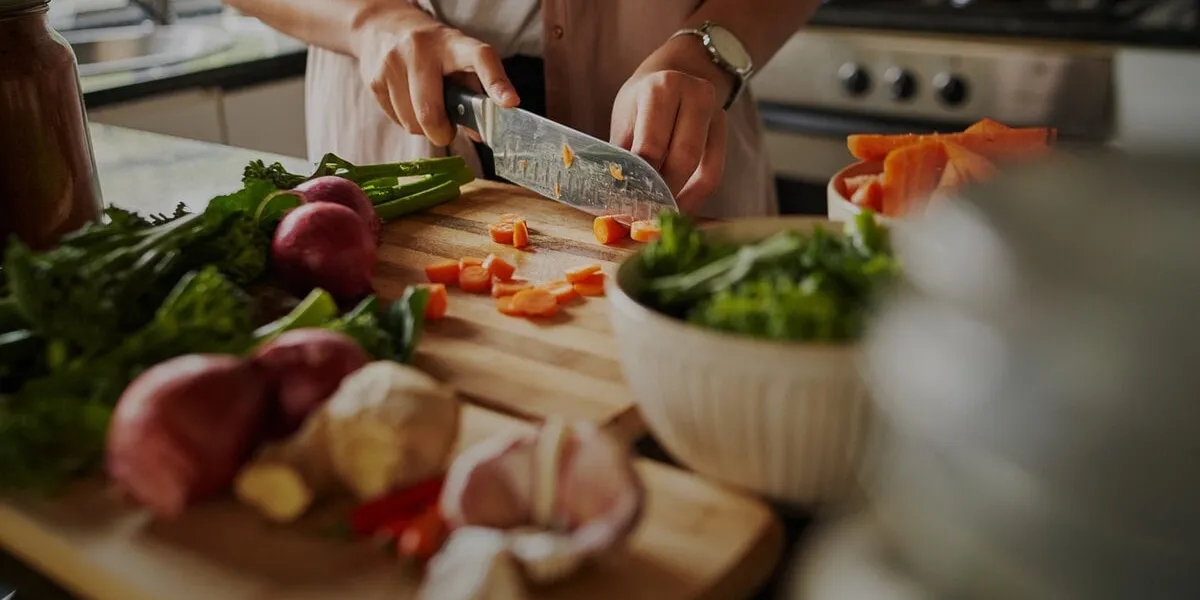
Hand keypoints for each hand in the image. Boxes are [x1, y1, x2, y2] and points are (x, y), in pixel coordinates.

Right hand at [349, 6, 518, 146]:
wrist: (382, 26)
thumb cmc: (432, 51)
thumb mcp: (458, 60)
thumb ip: (473, 95)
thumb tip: (481, 133)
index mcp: (453, 43)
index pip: (479, 58)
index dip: (496, 83)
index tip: (510, 103)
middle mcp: (421, 49)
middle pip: (430, 111)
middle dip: (442, 133)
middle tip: (447, 131)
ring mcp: (393, 63)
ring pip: (412, 123)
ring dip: (423, 128)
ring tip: (426, 109)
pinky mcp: (374, 79)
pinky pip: (396, 120)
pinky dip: (406, 121)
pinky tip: (408, 102)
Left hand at [610, 35, 735, 212]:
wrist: (674, 72)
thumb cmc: (643, 100)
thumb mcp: (626, 117)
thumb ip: (623, 154)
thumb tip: (616, 198)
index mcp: (662, 88)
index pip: (651, 147)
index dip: (640, 181)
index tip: (627, 206)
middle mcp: (696, 94)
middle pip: (682, 160)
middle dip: (663, 193)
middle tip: (644, 215)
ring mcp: (715, 112)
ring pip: (702, 170)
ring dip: (681, 198)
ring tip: (659, 214)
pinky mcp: (724, 130)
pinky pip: (714, 173)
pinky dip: (696, 195)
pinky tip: (679, 206)